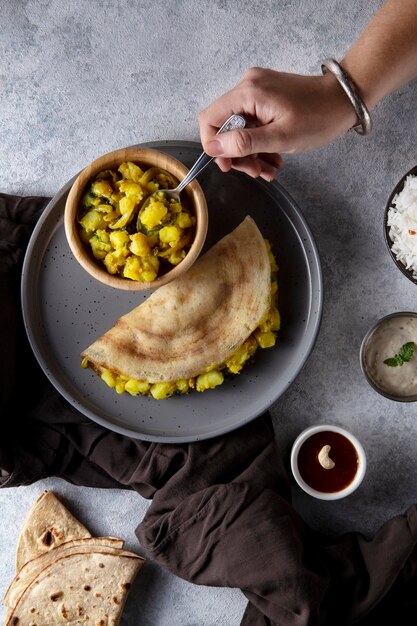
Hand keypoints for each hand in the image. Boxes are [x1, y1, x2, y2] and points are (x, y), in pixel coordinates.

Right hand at [199, 67, 356, 179]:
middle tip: (256, 172)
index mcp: (248, 92)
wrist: (345, 100)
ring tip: (268, 171)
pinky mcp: (267, 96)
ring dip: (251, 153)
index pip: (209, 118)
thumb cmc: (318, 118)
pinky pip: (253, 123)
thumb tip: (214, 148)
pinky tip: (273, 159)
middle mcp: (248, 86)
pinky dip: (260, 143)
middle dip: (238, 154)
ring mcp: (258, 90)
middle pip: (225, 126)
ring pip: (239, 128)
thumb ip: (244, 143)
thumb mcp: (280, 137)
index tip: (229, 166)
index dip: (214, 146)